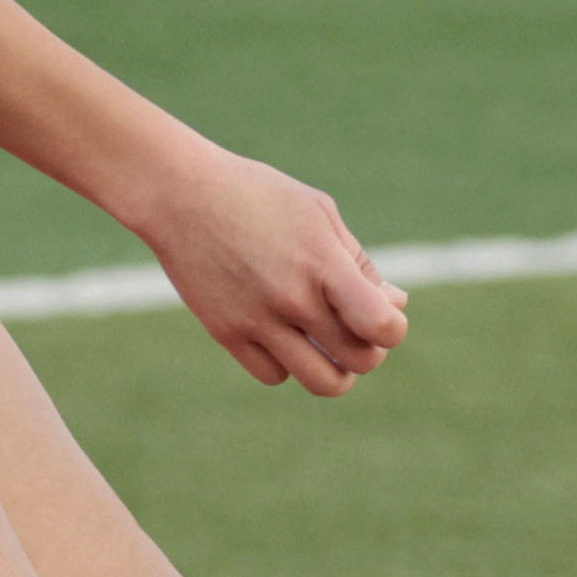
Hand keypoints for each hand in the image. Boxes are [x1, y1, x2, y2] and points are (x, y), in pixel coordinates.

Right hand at [130, 146, 409, 398]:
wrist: (180, 194)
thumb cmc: (257, 196)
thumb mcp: (318, 214)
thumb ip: (358, 262)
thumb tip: (396, 303)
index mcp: (323, 263)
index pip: (380, 326)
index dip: (392, 330)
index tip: (382, 316)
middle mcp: (292, 298)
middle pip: (360, 361)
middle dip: (370, 351)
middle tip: (356, 332)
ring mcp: (257, 320)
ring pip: (321, 382)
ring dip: (337, 372)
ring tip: (331, 349)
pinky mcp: (226, 332)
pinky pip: (274, 375)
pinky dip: (287, 365)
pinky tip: (284, 338)